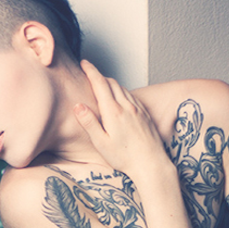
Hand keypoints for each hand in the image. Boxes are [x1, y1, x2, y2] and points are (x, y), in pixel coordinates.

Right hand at [74, 60, 170, 176]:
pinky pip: (132, 96)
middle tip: (89, 72)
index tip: (84, 63)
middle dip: (99, 75)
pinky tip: (119, 97)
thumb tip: (78, 106)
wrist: (151, 164)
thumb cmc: (125, 158)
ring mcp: (137, 109)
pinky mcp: (145, 114)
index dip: (91, 71)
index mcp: (113, 112)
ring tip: (101, 84)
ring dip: (110, 83)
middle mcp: (127, 107)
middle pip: (111, 83)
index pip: (100, 84)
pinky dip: (122, 91)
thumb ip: (89, 123)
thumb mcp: (101, 143)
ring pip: (122, 88)